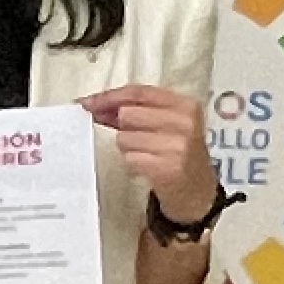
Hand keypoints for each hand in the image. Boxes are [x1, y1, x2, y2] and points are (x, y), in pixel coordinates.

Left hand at [84, 83, 215, 228]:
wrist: (197, 191)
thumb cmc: (176, 153)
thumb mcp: (164, 125)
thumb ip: (134, 111)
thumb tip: (93, 104)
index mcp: (185, 105)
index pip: (138, 92)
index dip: (109, 96)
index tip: (86, 103)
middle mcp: (184, 122)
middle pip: (128, 114)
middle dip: (122, 127)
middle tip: (136, 138)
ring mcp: (177, 145)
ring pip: (124, 137)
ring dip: (127, 147)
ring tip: (147, 154)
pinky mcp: (167, 167)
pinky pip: (129, 157)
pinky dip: (131, 162)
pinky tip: (147, 166)